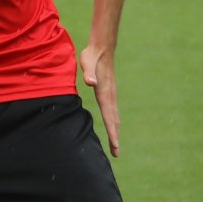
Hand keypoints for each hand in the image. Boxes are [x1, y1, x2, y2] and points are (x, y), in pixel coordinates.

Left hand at [80, 41, 120, 157]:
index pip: (109, 116)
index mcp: (105, 93)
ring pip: (114, 117)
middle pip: (114, 121)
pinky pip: (112, 111)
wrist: (102, 48)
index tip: (115, 145)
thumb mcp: (87, 63)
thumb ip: (88, 73)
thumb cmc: (92, 56)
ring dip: (115, 131)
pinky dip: (114, 122)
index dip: (112, 132)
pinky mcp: (109, 92)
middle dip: (115, 137)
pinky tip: (113, 126)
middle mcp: (110, 96)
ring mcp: (111, 94)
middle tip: (116, 153)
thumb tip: (90, 82)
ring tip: (115, 145)